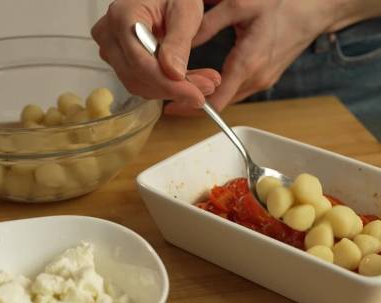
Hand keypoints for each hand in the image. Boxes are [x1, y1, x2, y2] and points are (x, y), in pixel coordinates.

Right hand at [91, 0, 220, 108]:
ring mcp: (111, 51)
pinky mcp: (119, 61)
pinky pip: (141, 83)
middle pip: (139, 79)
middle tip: (208, 87)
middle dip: (175, 90)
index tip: (197, 96)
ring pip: (140, 86)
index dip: (170, 85)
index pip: (142, 64)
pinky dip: (166, 87)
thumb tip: (174, 74)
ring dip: (172, 90)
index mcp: (122, 17)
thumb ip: (179, 42)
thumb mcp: (184, 9)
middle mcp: (109, 36)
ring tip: (203, 83)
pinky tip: (187, 82)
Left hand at [166, 0, 336, 114]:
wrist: (316, 10)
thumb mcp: (240, 5)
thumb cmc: (282, 3)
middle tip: (171, 94)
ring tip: (186, 88)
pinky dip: (222, 90)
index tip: (172, 107)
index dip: (191, 107)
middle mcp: (256, 79)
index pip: (216, 101)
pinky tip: (209, 82)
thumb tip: (181, 41)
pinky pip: (239, 91)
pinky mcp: (266, 79)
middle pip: (219, 102)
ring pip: (229, 98)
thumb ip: (207, 25)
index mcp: (247, 63)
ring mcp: (263, 82)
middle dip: (194, 101)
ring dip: (208, 96)